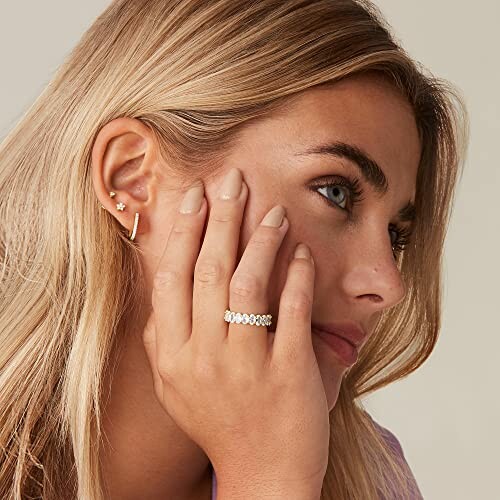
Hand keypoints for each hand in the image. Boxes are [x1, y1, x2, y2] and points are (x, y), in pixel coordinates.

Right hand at [142, 167, 329, 489]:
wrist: (263, 476)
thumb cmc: (219, 424)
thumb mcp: (175, 386)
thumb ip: (164, 336)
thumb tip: (162, 283)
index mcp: (173, 356)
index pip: (172, 278)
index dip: (183, 232)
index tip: (193, 195)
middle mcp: (203, 356)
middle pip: (208, 271)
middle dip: (219, 218)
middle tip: (231, 180)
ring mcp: (245, 365)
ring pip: (248, 285)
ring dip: (261, 241)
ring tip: (273, 210)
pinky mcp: (287, 373)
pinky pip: (291, 311)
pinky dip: (296, 276)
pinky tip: (301, 250)